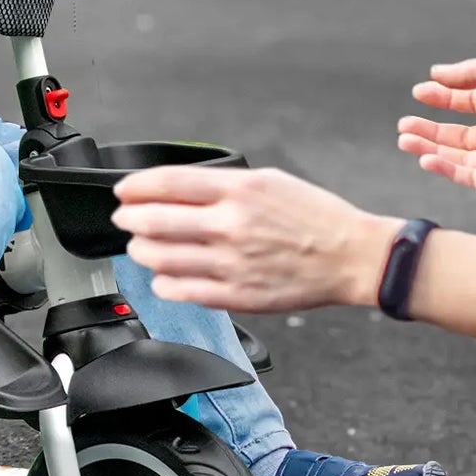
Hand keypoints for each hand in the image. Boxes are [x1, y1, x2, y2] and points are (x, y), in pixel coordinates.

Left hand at [112, 164, 394, 312]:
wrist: (352, 256)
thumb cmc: (315, 216)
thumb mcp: (270, 180)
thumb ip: (224, 185)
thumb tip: (178, 189)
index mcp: (240, 190)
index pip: (169, 183)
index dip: (136, 187)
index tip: (124, 191)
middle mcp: (232, 225)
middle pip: (156, 220)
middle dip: (130, 219)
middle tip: (124, 219)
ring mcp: (233, 263)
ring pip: (163, 258)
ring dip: (141, 251)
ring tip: (140, 247)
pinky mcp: (238, 295)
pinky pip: (184, 291)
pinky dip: (164, 283)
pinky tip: (161, 277)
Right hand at [398, 57, 475, 216]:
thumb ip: (474, 72)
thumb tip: (435, 73)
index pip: (468, 100)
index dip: (442, 97)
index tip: (419, 92)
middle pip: (458, 133)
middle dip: (429, 128)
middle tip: (403, 125)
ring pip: (458, 156)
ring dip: (430, 148)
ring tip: (404, 139)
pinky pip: (470, 176)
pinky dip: (446, 169)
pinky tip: (426, 158)